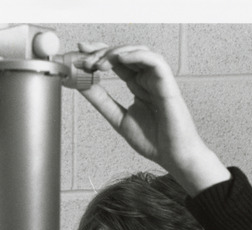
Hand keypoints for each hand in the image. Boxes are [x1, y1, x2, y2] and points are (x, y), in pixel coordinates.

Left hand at [75, 43, 229, 193]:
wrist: (172, 156)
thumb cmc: (152, 140)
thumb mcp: (118, 118)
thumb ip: (101, 100)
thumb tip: (81, 84)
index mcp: (137, 85)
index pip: (116, 62)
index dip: (98, 53)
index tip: (79, 53)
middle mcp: (147, 78)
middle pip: (124, 53)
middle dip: (102, 51)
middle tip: (84, 58)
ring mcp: (157, 80)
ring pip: (138, 52)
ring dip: (116, 53)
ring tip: (100, 63)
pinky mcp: (168, 84)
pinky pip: (155, 61)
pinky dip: (137, 55)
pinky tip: (121, 58)